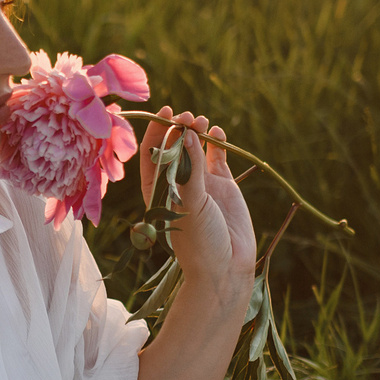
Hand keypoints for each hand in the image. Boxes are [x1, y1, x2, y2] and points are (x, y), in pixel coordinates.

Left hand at [137, 107, 254, 294]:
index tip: (165, 113)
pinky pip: (217, 159)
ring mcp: (202, 185)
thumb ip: (190, 169)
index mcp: (159, 191)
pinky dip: (217, 144)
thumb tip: (186, 133)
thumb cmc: (199, 241)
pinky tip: (218, 133)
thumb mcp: (189, 204)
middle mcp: (178, 185)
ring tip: (202, 121)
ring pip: (196, 150)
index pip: (152, 155)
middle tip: (187, 116)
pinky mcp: (223, 186)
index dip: (157, 132)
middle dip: (179, 129)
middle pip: (175, 148)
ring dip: (198, 133)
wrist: (226, 267)